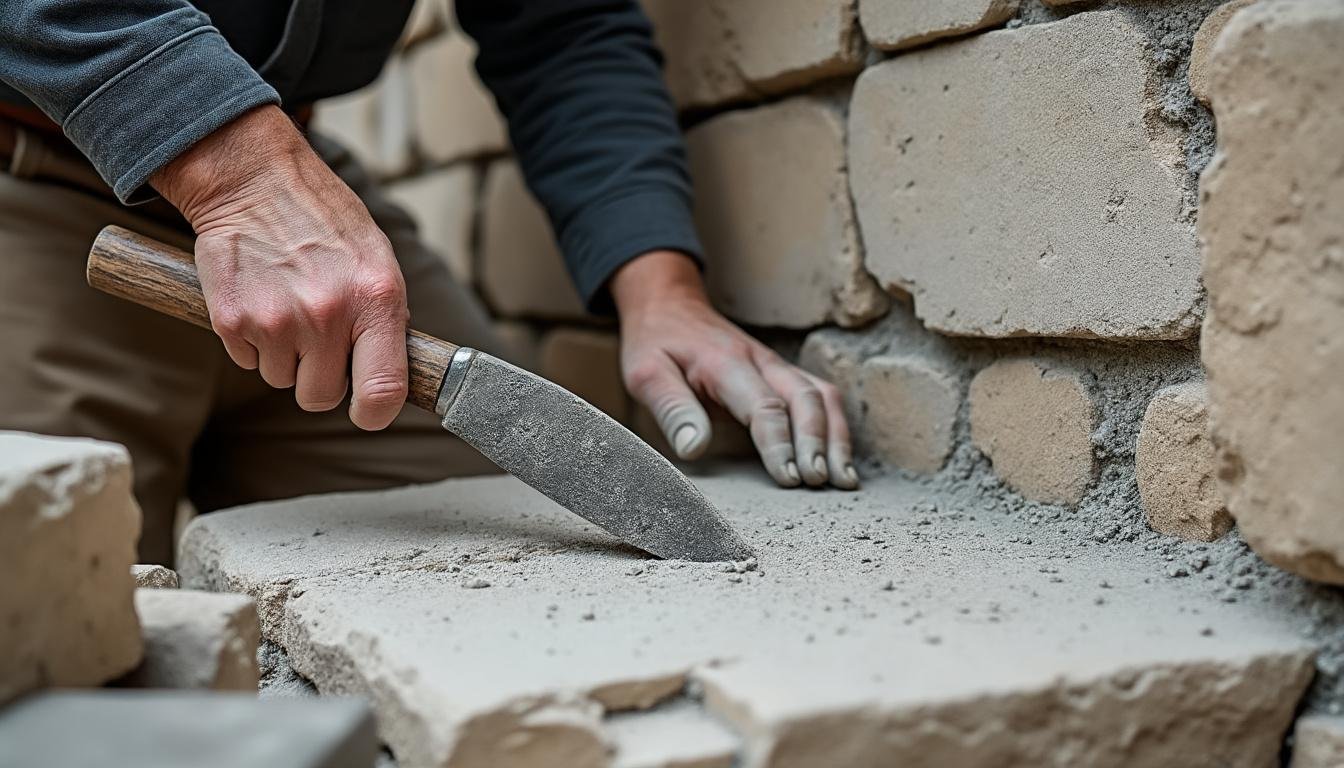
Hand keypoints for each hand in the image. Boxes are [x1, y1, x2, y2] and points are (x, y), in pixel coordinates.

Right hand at [151, 106, 409, 429]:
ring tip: (288, 304)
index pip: (382, 391)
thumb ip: (387, 317)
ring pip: (281, 380)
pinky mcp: (232, 320)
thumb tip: (395, 370)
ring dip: (285, 355)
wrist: (254, 180)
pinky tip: (262, 299)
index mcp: (375, 298)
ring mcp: (276, 320)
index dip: (374, 411)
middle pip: (321, 396)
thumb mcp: (377, 258)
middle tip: (318, 338)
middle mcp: (327, 313)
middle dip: (320, 378)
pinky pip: (247, 361)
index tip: (366, 408)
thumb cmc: (323, 219)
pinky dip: (252, 341)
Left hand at [611, 251, 857, 488]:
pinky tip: (839, 459)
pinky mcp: (783, 374)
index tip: (789, 478)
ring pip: (822, 395)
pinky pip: (820, 396)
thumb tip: (694, 449)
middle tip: (820, 482)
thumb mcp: (646, 373)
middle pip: (806, 398)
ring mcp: (777, 366)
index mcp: (726, 363)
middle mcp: (761, 362)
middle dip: (818, 442)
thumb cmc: (657, 344)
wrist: (671, 305)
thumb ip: (672, 409)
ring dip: (836, 436)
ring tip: (844, 479)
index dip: (780, 443)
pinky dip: (835, 426)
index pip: (764, 405)